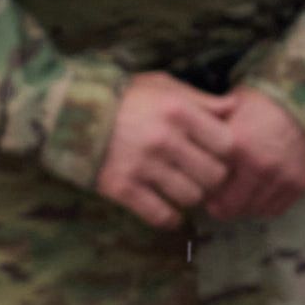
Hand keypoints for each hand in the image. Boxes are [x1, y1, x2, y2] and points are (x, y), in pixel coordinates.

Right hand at [96, 73, 236, 229]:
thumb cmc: (124, 97)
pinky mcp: (122, 188)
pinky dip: (170, 218)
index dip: (227, 152)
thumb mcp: (163, 86)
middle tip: (201, 175)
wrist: (68, 112)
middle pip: (214, 175)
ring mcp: (142, 165)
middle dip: (212, 177)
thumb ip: (201, 100)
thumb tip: (236, 108)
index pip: (227, 144)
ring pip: (191, 197)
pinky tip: (168, 210)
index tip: (216, 153)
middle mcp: (164, 139)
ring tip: (182, 188)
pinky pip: (161, 215)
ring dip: (190, 196)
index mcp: (178, 111)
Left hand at [206, 88, 304, 220]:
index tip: (200, 186)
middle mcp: (262, 165)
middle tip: (217, 196)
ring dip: (243, 206)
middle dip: (220, 205)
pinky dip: (264, 204)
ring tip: (239, 192)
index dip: (202, 189)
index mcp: (238, 147)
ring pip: (252, 211)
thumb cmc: (258, 106)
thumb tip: (184, 159)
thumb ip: (205, 136)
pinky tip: (259, 191)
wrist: (302, 103)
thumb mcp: (225, 112)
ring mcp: (283, 177)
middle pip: (230, 207)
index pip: (209, 188)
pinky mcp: (300, 183)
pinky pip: (275, 209)